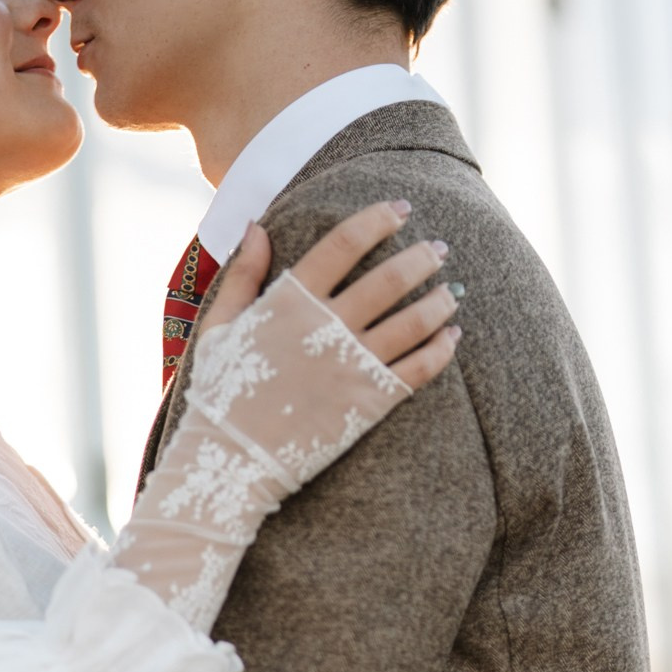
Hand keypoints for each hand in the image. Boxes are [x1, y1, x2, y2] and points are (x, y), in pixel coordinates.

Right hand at [200, 201, 460, 392]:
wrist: (229, 462)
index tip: (400, 209)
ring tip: (452, 290)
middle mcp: (328, 327)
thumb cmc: (218, 393)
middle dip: (421, 257)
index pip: (345, 243)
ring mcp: (354, 364)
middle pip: (391, 277)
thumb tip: (258, 226)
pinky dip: (443, 348)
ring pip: (415, 320)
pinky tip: (453, 336)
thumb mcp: (218, 328)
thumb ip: (242, 275)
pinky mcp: (370, 401)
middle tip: (438, 249)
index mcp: (291, 301)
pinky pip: (420, 368)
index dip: (377, 219)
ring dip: (440, 299)